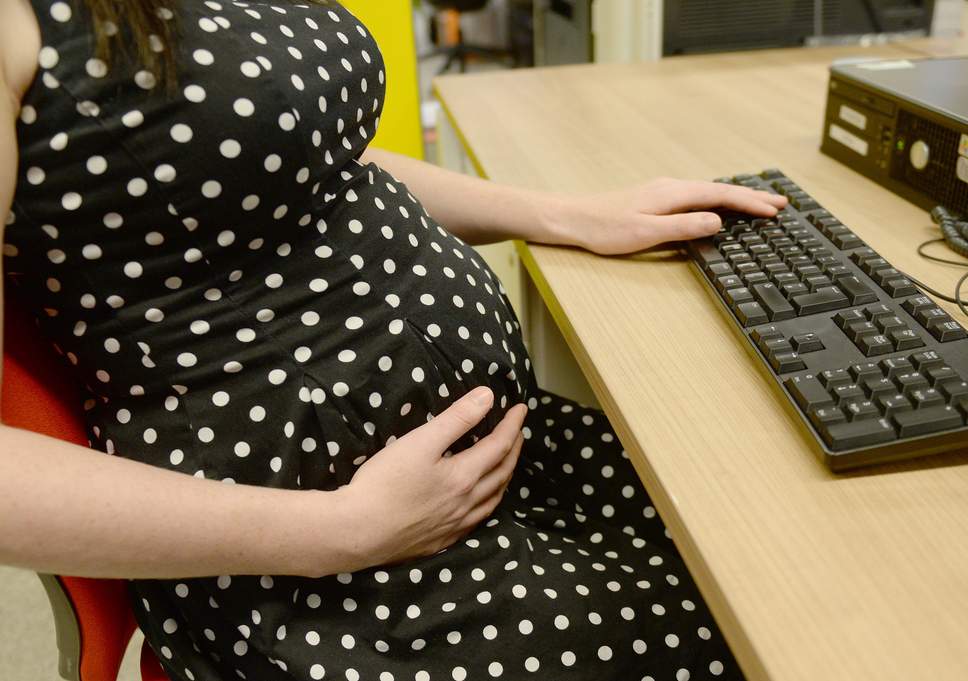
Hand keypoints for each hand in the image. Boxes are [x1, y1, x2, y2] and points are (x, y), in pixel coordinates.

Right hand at [340, 387, 525, 568]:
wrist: (356, 533)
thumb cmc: (384, 484)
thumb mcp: (420, 442)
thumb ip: (457, 419)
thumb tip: (488, 398)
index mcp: (464, 477)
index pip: (499, 446)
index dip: (512, 425)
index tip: (521, 409)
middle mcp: (466, 504)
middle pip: (502, 474)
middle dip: (514, 450)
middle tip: (518, 432)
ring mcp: (454, 526)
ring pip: (492, 501)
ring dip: (504, 479)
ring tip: (506, 465)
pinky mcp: (439, 542)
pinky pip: (475, 521)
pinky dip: (486, 505)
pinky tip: (478, 504)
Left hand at [550, 177, 787, 254]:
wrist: (574, 219)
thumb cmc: (605, 229)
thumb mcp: (647, 232)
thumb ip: (684, 226)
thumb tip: (719, 221)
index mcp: (674, 193)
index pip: (722, 195)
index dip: (751, 203)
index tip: (775, 211)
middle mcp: (672, 187)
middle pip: (720, 190)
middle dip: (751, 197)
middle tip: (780, 203)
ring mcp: (663, 191)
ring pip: (709, 191)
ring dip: (736, 198)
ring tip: (759, 205)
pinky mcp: (656, 199)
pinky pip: (697, 195)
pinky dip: (717, 200)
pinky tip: (720, 207)